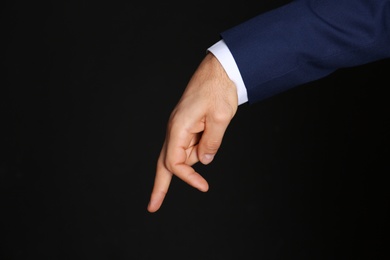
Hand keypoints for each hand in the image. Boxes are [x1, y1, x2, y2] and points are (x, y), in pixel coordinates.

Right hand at [147, 52, 237, 212]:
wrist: (219, 71)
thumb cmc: (217, 89)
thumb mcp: (220, 119)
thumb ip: (211, 144)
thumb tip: (204, 161)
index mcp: (178, 128)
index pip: (175, 163)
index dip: (188, 177)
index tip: (204, 187)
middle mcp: (175, 129)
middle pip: (164, 163)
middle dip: (160, 186)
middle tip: (153, 206)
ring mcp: (180, 128)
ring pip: (184, 154)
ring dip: (198, 156)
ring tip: (213, 126)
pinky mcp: (187, 126)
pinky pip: (191, 145)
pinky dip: (201, 148)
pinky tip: (211, 129)